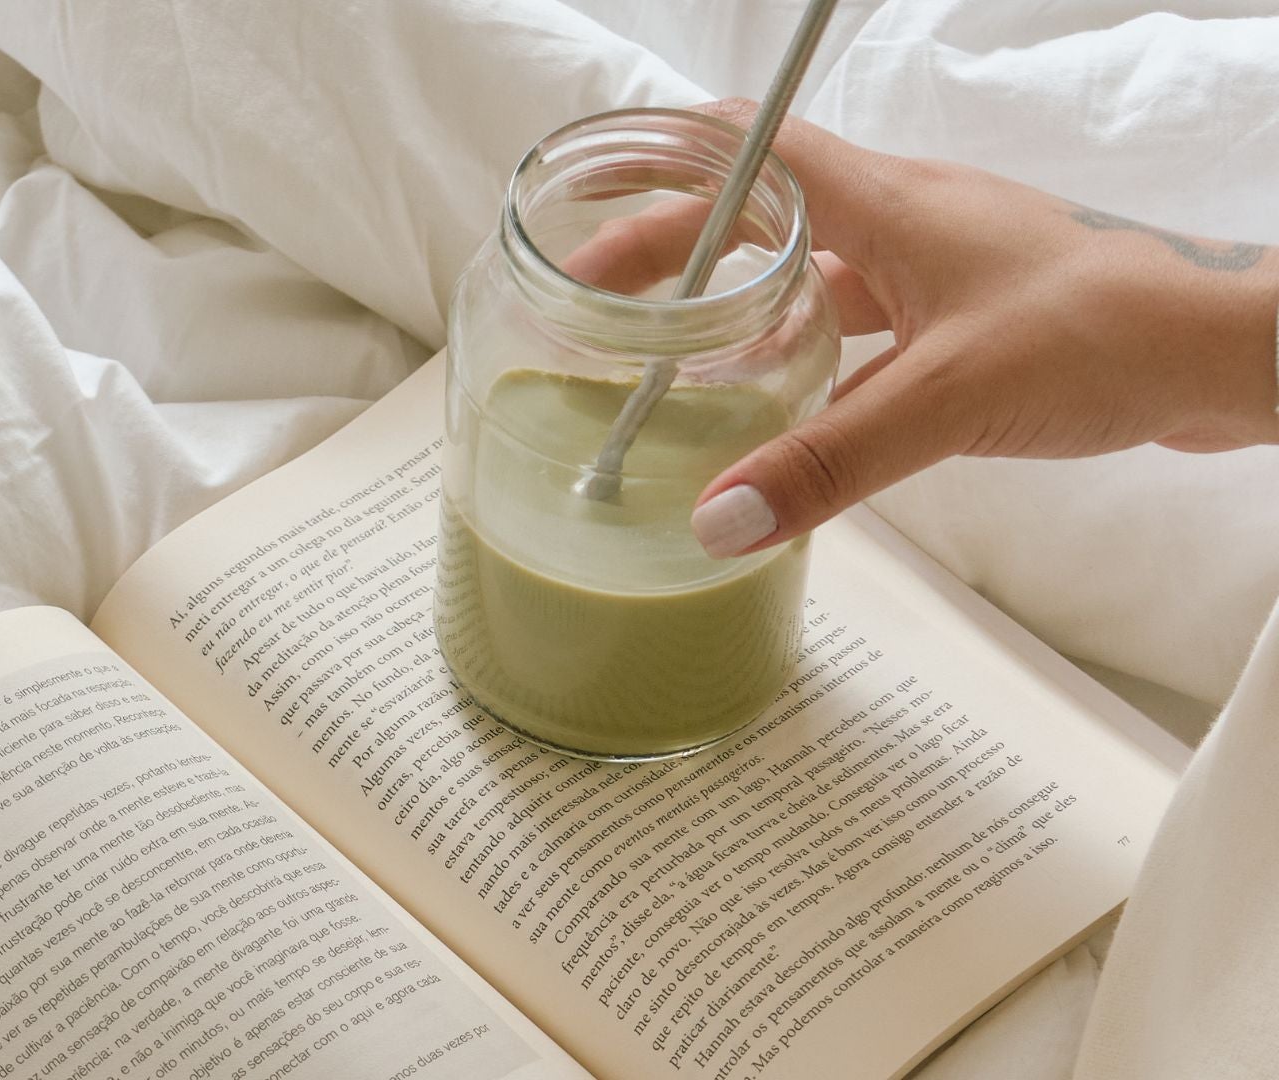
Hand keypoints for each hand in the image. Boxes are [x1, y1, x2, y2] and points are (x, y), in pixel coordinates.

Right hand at [573, 99, 1278, 558]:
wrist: (1232, 350)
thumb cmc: (1110, 329)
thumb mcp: (948, 397)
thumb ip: (829, 461)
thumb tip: (719, 519)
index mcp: (887, 204)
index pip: (750, 154)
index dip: (662, 173)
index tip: (592, 215)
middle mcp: (906, 224)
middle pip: (762, 220)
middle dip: (674, 256)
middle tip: (600, 306)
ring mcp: (941, 272)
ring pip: (813, 280)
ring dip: (741, 314)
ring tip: (671, 366)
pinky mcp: (971, 323)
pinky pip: (865, 333)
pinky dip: (809, 365)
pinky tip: (786, 415)